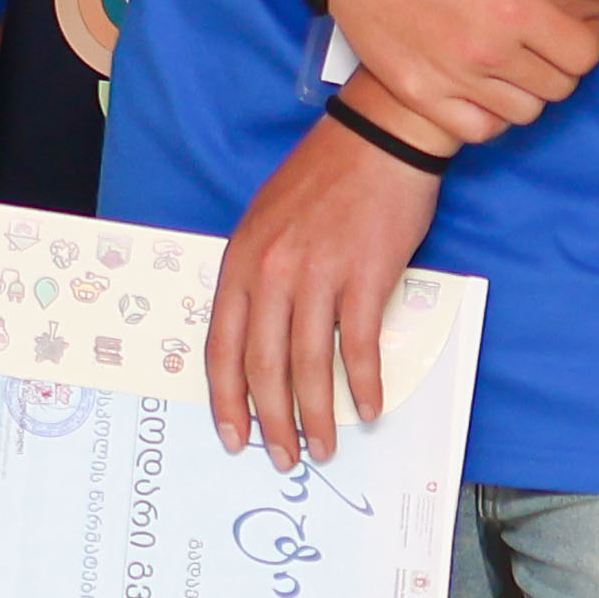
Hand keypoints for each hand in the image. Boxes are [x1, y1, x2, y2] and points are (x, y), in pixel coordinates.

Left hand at [205, 118, 442, 469]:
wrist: (377, 140)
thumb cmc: (321, 180)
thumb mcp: (265, 221)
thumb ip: (257, 276)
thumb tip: (258, 337)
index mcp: (241, 260)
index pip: (221, 346)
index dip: (225, 399)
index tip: (232, 436)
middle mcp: (272, 272)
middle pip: (263, 365)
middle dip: (271, 421)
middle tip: (282, 457)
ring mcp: (319, 274)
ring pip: (310, 364)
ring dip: (318, 415)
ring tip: (324, 447)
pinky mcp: (366, 275)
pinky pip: (361, 344)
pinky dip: (366, 383)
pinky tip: (370, 408)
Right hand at [312, 0, 598, 142]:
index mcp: (511, 6)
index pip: (585, 54)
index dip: (591, 39)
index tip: (573, 24)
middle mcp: (484, 50)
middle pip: (560, 87)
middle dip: (562, 63)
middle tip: (541, 37)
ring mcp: (448, 77)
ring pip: (524, 113)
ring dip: (529, 89)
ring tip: (512, 58)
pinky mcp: (418, 93)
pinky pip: (479, 130)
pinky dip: (491, 115)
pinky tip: (484, 84)